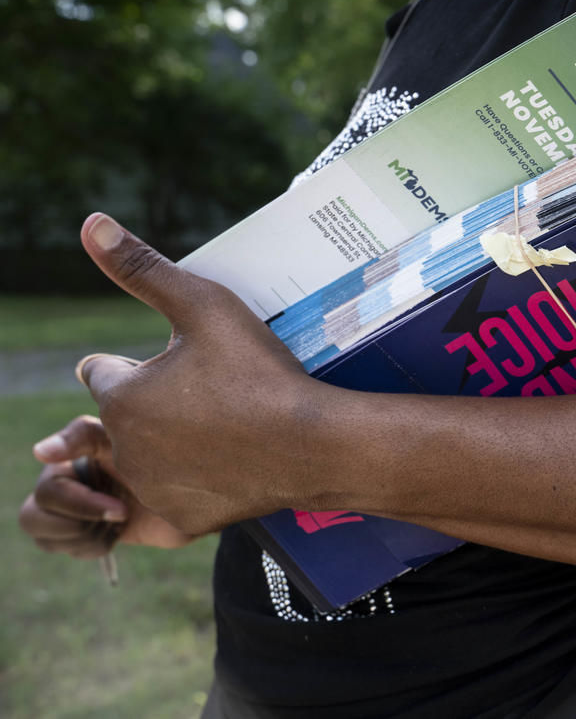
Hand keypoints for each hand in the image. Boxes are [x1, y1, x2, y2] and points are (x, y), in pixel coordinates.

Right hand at [19, 416, 193, 555]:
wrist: (197, 492)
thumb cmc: (164, 456)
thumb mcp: (128, 439)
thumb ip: (83, 437)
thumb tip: (39, 452)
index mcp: (68, 459)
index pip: (48, 491)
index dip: (83, 505)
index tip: (121, 509)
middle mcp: (62, 483)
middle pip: (32, 517)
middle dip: (81, 524)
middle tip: (121, 514)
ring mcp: (70, 511)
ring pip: (45, 538)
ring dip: (89, 537)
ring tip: (121, 519)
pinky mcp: (83, 532)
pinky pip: (70, 550)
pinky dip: (96, 546)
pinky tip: (119, 530)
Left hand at [74, 213, 329, 534]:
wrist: (316, 445)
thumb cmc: (262, 371)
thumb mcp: (207, 306)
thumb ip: (144, 268)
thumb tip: (90, 222)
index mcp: (122, 397)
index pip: (102, 373)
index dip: (139, 364)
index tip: (182, 365)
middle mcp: (124, 449)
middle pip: (120, 419)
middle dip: (148, 406)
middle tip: (207, 396)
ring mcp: (152, 491)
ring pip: (143, 458)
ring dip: (164, 444)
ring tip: (219, 427)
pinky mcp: (179, 521)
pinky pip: (170, 496)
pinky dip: (189, 482)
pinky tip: (225, 462)